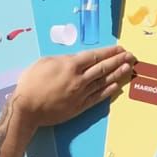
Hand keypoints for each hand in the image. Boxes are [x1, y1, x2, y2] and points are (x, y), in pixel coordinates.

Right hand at [10, 46, 134, 126]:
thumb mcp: (44, 62)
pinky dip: (108, 91)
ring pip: (103, 82)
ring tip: (128, 68)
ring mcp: (81, 94)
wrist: (26, 108)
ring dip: (117, 74)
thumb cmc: (30, 83)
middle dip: (118, 60)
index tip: (119, 48)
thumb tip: (74, 60)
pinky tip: (116, 86)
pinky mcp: (79, 107)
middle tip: (130, 56)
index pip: (94, 56)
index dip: (108, 52)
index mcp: (70, 65)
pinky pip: (97, 97)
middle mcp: (79, 79)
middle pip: (103, 68)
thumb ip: (62, 59)